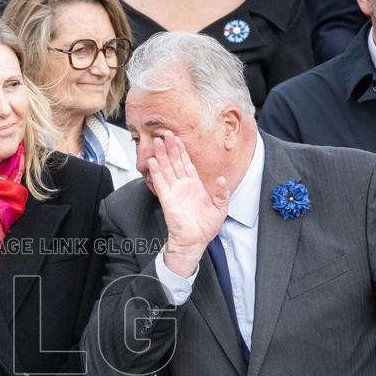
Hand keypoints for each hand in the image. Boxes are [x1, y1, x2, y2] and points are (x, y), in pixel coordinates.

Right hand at [147, 135, 229, 277]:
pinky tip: (153, 161)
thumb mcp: (221, 208)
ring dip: (162, 156)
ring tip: (158, 143)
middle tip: (166, 134)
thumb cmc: (205, 228)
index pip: (187, 164)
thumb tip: (222, 179)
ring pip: (166, 169)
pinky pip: (161, 183)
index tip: (178, 139)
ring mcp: (174, 192)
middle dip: (170, 148)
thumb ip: (222, 193)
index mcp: (195, 186)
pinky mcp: (168, 200)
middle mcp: (183, 186)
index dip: (182, 151)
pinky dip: (157, 172)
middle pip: (175, 163)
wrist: (195, 241)